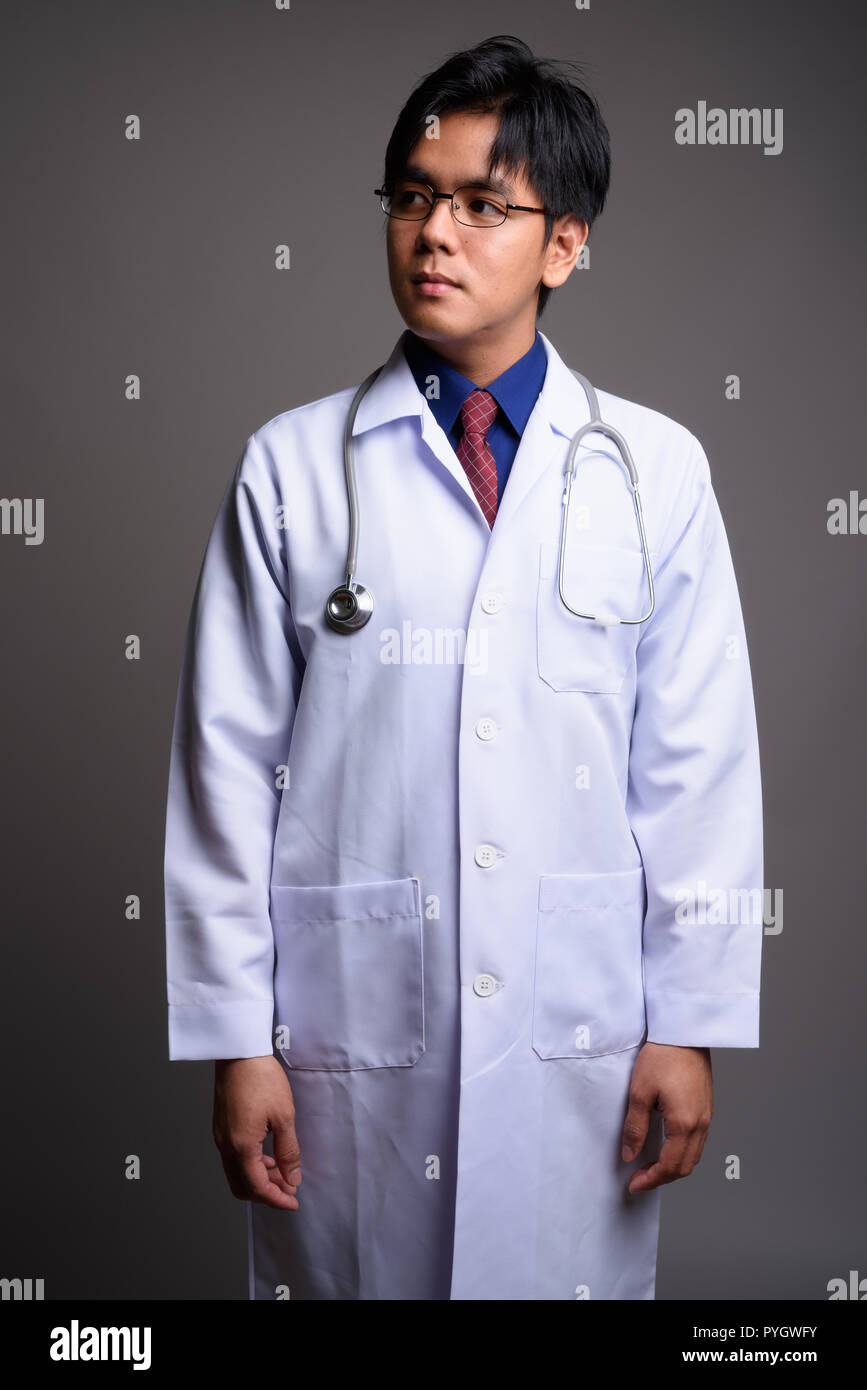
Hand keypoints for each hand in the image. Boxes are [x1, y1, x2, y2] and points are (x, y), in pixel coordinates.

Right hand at [212, 1055, 301, 1209]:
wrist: (238, 1052)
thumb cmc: (261, 1079)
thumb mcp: (284, 1116)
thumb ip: (288, 1151)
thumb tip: (293, 1178)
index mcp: (241, 1147)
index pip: (257, 1188)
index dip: (277, 1200)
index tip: (293, 1203)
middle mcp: (225, 1146)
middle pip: (242, 1186)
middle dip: (266, 1193)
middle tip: (289, 1189)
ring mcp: (220, 1136)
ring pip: (236, 1173)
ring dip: (258, 1179)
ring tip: (282, 1172)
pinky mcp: (221, 1127)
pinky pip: (233, 1158)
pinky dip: (250, 1165)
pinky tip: (267, 1155)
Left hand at [620, 1042, 712, 1193]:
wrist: (684, 1033)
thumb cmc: (662, 1056)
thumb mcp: (640, 1092)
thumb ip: (635, 1128)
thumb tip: (630, 1154)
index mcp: (684, 1123)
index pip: (670, 1166)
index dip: (651, 1180)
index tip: (634, 1184)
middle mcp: (700, 1124)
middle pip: (685, 1167)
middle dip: (662, 1178)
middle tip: (640, 1179)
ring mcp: (706, 1117)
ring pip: (694, 1156)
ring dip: (673, 1167)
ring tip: (651, 1166)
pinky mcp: (706, 1108)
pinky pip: (697, 1142)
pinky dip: (682, 1153)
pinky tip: (666, 1147)